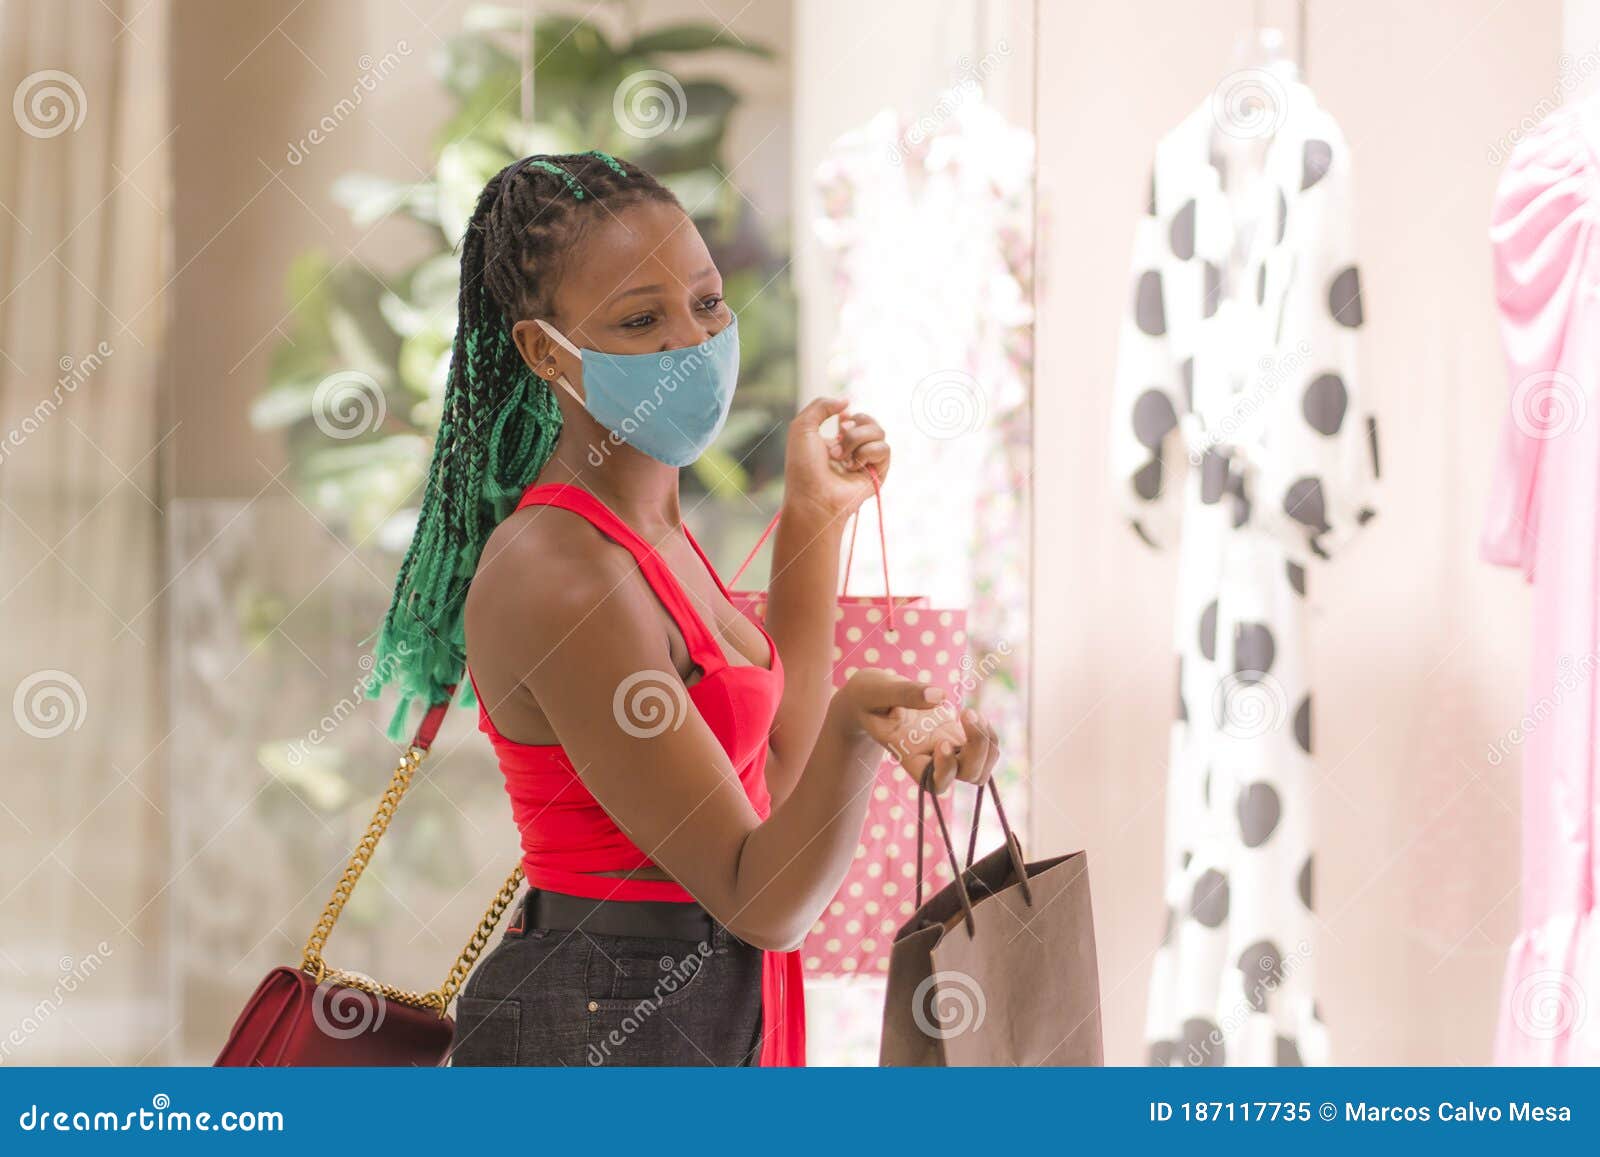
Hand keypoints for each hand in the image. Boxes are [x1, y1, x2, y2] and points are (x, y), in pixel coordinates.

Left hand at [783, 397, 891, 524]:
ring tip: (841, 457)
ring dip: (857, 440)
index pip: (857, 418)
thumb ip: (821, 405)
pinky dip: (867, 453)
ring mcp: (867, 462)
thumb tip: (847, 402)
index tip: (839, 424)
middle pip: (870, 421)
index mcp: (837, 441)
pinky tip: (854, 466)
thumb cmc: (803, 466)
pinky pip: (884, 449)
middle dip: (853, 427)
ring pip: (879, 432)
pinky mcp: (879, 473)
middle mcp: (854, 451)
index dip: (850, 416)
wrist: (813, 495)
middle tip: (838, 439)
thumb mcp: (802, 426)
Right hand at [830, 670, 999, 792]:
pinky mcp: (956, 735)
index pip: (934, 782)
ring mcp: (947, 748)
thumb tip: (940, 697)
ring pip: (982, 768)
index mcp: (908, 756)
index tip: (941, 741)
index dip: (946, 769)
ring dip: (988, 744)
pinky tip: (971, 713)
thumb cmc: (868, 696)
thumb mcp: (877, 690)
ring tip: (971, 714)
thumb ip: (904, 693)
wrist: (871, 697)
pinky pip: (983, 747)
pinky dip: (986, 733)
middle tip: (967, 714)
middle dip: (978, 751)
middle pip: (969, 776)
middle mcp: (931, 759)